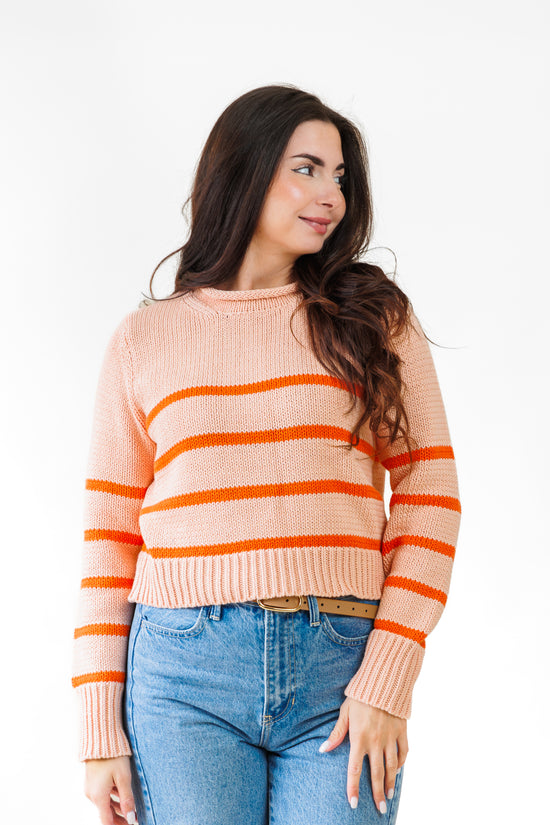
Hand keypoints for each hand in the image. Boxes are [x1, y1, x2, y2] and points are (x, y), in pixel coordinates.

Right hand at [84, 756, 137, 823]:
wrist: (100, 739)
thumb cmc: (113, 757)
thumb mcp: (123, 778)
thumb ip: (127, 799)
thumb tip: (131, 818)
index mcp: (98, 796)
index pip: (107, 821)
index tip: (130, 824)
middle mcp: (91, 795)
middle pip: (105, 814)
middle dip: (119, 819)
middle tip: (132, 819)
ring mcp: (90, 788)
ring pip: (104, 804)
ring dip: (116, 809)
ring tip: (131, 809)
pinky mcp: (92, 782)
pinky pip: (102, 795)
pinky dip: (112, 799)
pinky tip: (122, 796)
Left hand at [319, 697, 407, 812]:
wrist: (383, 681)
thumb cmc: (359, 696)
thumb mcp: (345, 713)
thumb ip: (336, 734)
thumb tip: (322, 750)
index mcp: (359, 738)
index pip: (355, 769)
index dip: (354, 788)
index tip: (353, 804)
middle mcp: (375, 741)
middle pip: (377, 774)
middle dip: (378, 794)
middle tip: (380, 809)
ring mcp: (390, 738)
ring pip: (391, 767)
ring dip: (391, 783)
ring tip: (390, 796)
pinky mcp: (401, 731)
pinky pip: (403, 753)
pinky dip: (401, 764)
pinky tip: (398, 771)